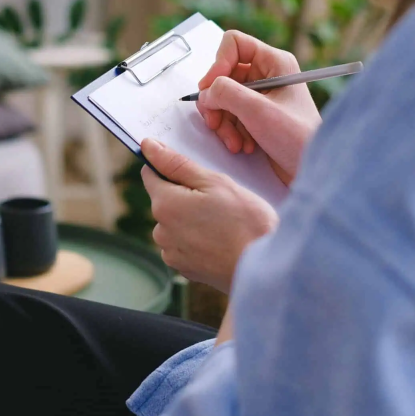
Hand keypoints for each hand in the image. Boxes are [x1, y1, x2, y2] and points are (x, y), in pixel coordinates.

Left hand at [141, 138, 277, 294]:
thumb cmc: (245, 222)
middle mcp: (161, 230)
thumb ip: (177, 164)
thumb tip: (148, 146)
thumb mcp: (215, 182)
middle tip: (218, 199)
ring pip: (174, 223)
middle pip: (164, 200)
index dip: (169, 167)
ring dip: (190, 219)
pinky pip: (183, 244)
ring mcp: (171, 252)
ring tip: (222, 222)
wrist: (266, 269)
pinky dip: (197, 239)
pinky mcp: (183, 268)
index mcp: (165, 204)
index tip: (190, 170)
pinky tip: (220, 240)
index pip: (151, 174)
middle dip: (184, 195)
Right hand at [196, 30, 320, 183]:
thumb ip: (226, 93)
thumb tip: (205, 92)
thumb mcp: (257, 111)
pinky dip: (230, 131)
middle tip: (215, 122)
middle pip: (223, 75)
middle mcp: (267, 74)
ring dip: (223, 122)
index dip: (218, 64)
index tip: (211, 88)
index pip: (233, 44)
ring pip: (222, 97)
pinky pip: (228, 114)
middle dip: (217, 102)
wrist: (312, 170)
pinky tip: (242, 145)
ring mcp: (261, 96)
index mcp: (275, 62)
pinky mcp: (255, 115)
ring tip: (235, 142)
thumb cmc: (298, 138)